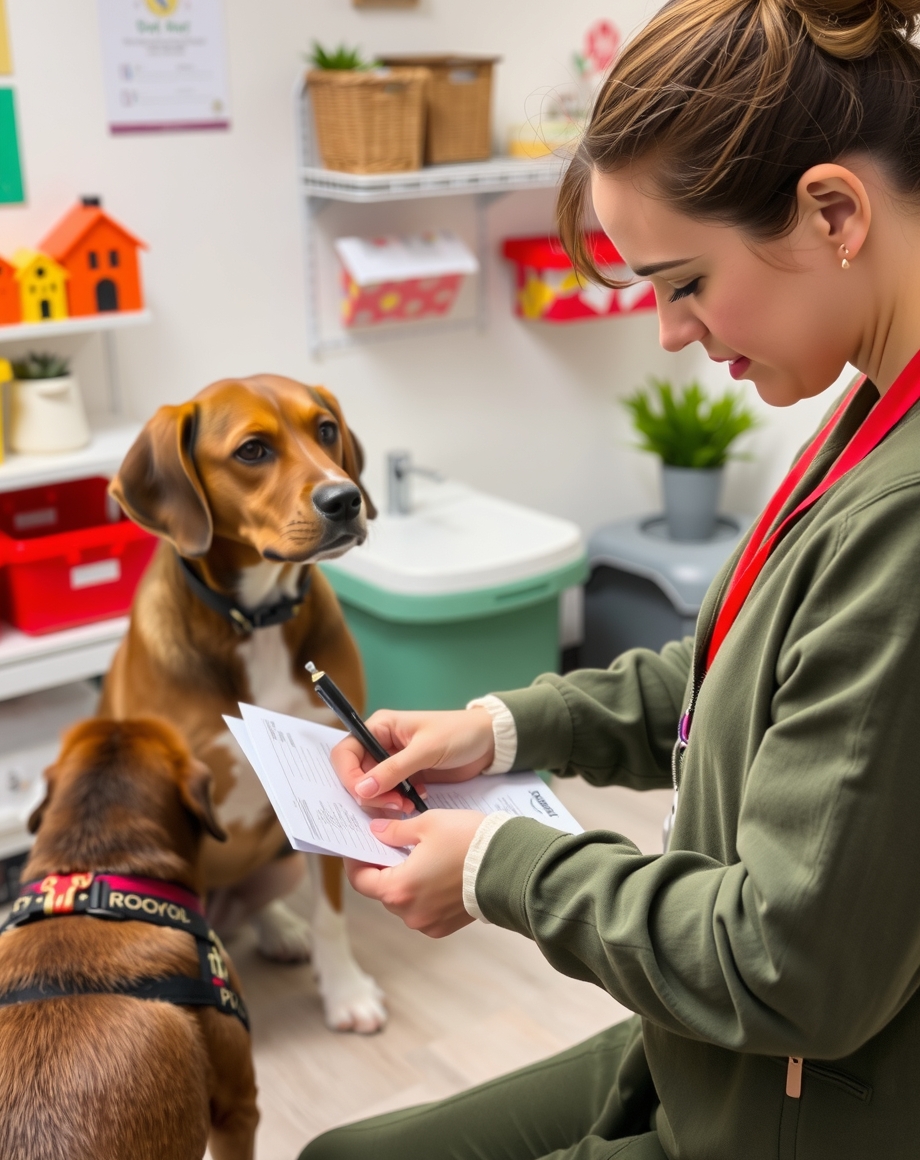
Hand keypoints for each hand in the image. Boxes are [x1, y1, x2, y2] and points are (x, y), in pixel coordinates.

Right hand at [330, 708, 494, 811]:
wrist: (489, 743)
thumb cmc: (458, 734)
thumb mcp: (426, 750)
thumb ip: (393, 770)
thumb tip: (361, 790)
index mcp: (380, 727)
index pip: (346, 752)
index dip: (349, 775)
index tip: (364, 795)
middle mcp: (381, 744)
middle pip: (356, 774)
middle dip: (370, 794)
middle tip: (396, 804)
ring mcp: (393, 762)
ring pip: (372, 788)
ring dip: (385, 802)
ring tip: (408, 805)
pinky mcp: (406, 777)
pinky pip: (390, 795)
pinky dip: (398, 803)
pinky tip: (416, 801)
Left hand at [345, 809, 484, 936]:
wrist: (512, 865)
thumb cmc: (470, 842)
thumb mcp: (428, 824)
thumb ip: (395, 831)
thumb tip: (376, 832)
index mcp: (399, 888)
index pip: (361, 880)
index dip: (356, 860)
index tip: (359, 845)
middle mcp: (410, 913)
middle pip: (383, 891)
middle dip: (383, 868)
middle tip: (390, 844)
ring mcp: (428, 923)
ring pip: (403, 900)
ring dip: (404, 880)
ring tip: (418, 857)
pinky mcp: (445, 926)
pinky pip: (423, 909)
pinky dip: (423, 892)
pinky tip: (436, 872)